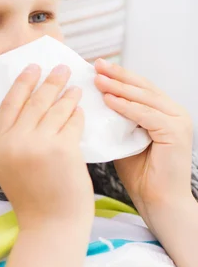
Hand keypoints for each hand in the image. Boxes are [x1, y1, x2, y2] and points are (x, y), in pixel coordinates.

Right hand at [0, 64, 93, 230]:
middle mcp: (14, 142)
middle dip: (49, 81)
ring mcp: (38, 144)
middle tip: (61, 68)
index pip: (9, 103)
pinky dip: (77, 114)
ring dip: (67, 94)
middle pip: (34, 101)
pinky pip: (72, 122)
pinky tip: (80, 109)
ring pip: (56, 108)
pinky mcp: (63, 149)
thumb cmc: (33, 196)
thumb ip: (13, 138)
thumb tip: (28, 102)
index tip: (33, 67)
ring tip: (75, 87)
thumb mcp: (9, 165)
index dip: (22, 82)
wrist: (50, 224)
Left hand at [94, 58, 193, 223]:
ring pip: (144, 97)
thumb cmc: (141, 176)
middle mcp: (174, 112)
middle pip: (142, 87)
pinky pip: (146, 114)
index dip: (119, 76)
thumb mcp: (124, 141)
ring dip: (118, 87)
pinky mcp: (175, 131)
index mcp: (164, 112)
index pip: (139, 87)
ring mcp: (178, 120)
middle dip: (117, 75)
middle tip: (96, 64)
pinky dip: (126, 107)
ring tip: (98, 79)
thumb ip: (115, 122)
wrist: (159, 202)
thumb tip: (89, 106)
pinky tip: (108, 100)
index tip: (97, 66)